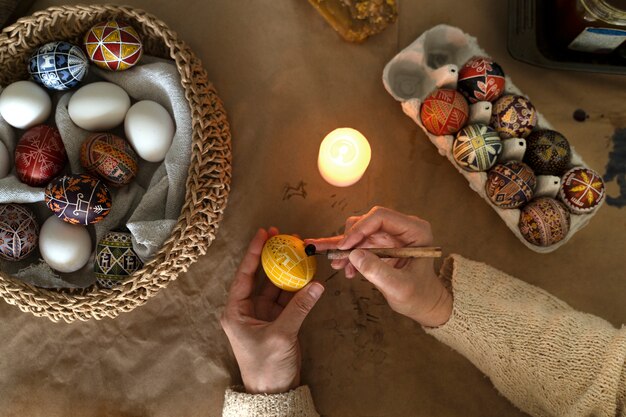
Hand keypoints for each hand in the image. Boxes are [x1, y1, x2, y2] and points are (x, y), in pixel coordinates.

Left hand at [220, 228, 324, 393]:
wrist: (274, 393)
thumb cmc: (266, 366)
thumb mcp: (281, 335)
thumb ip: (299, 308)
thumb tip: (316, 284)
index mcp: (237, 311)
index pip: (245, 275)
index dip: (254, 253)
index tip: (263, 233)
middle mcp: (248, 309)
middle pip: (260, 276)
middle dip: (271, 256)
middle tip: (282, 235)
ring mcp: (264, 315)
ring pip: (276, 286)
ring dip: (286, 270)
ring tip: (298, 250)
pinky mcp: (278, 321)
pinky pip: (288, 298)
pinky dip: (297, 287)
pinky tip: (307, 274)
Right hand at [306, 206, 450, 326]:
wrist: (424, 304)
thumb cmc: (419, 296)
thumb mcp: (399, 288)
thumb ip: (377, 271)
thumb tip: (353, 255)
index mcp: (415, 231)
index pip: (381, 217)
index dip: (359, 229)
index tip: (345, 247)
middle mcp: (402, 228)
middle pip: (367, 222)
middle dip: (350, 239)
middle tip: (336, 256)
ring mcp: (392, 235)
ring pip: (360, 232)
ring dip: (346, 248)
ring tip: (336, 264)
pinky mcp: (383, 245)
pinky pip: (361, 243)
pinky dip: (350, 255)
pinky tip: (345, 269)